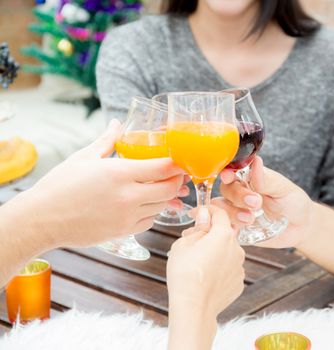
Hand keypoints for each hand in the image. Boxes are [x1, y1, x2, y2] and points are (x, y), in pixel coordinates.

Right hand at [7, 119, 185, 247]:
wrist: (41, 220)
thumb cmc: (59, 186)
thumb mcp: (84, 157)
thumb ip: (107, 140)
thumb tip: (117, 123)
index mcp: (119, 173)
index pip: (163, 168)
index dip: (177, 164)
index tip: (180, 160)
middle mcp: (127, 196)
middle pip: (169, 188)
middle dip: (177, 180)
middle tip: (176, 174)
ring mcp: (127, 216)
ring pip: (162, 206)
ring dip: (166, 197)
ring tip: (163, 187)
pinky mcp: (123, 232)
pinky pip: (149, 221)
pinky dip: (152, 212)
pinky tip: (145, 204)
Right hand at [167, 206, 244, 317]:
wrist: (193, 307)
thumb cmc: (185, 273)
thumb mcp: (183, 244)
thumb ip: (198, 227)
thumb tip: (204, 216)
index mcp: (224, 235)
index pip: (219, 213)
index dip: (207, 210)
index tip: (197, 213)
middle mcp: (237, 248)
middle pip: (224, 234)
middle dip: (209, 234)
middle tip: (191, 241)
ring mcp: (240, 267)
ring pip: (227, 252)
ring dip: (216, 252)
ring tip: (197, 263)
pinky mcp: (239, 283)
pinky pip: (229, 269)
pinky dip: (220, 269)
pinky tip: (206, 276)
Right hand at [214, 156, 313, 248]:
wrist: (301, 227)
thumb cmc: (294, 203)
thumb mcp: (283, 189)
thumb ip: (267, 179)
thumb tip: (255, 162)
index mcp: (250, 179)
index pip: (233, 171)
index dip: (228, 173)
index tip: (230, 177)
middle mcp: (240, 193)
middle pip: (225, 189)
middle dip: (237, 195)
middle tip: (256, 203)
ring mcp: (236, 211)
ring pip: (221, 208)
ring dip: (232, 212)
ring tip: (251, 219)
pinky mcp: (237, 228)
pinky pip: (224, 227)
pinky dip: (228, 227)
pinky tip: (239, 230)